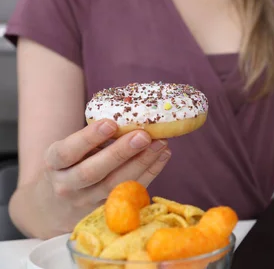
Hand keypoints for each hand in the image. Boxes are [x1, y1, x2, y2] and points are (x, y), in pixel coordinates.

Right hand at [41, 119, 170, 231]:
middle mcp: (67, 186)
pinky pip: (131, 192)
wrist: (55, 208)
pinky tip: (163, 155)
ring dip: (142, 162)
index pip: (67, 152)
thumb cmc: (70, 167)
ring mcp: (86, 203)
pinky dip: (150, 173)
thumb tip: (132, 118)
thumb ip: (93, 139)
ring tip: (160, 143)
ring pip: (116, 185)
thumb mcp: (70, 152)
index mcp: (54, 165)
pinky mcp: (106, 212)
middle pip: (93, 172)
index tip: (111, 123)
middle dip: (121, 153)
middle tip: (143, 135)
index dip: (89, 138)